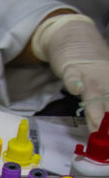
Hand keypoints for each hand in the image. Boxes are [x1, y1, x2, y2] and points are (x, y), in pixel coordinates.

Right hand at [31, 14, 108, 129]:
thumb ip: (105, 107)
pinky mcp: (72, 69)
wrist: (75, 36)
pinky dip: (74, 83)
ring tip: (97, 125)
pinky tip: (75, 89)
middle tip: (108, 141)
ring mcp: (90, 76)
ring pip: (95, 95)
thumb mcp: (105, 85)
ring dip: (97, 111)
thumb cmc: (92, 67)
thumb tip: (107, 133)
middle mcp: (108, 82)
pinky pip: (73, 77)